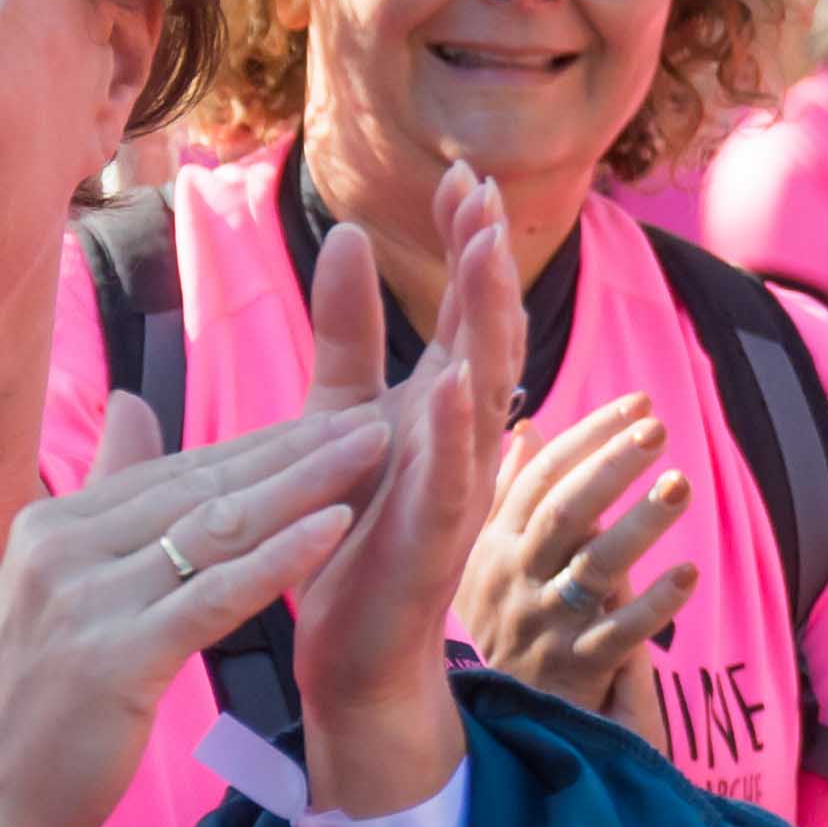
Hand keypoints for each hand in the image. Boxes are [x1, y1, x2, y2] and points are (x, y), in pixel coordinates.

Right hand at [0, 397, 387, 826]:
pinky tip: (336, 526)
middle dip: (294, 449)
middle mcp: (61, 549)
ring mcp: (86, 602)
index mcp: (48, 526)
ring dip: (303, 484)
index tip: (326, 421)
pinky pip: (215, 595)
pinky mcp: (116, 658)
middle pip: (202, 485)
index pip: (173, 471)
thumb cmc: (25, 714)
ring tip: (372, 452)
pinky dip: (280, 557)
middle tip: (374, 417)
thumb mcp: (49, 589)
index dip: (258, 445)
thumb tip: (133, 406)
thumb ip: (101, 501)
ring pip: (216, 527)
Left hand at [286, 162, 518, 812]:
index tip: (461, 174)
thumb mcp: (340, 418)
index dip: (467, 242)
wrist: (351, 652)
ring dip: (484, 325)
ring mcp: (455, 488)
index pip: (462, 308)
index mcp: (439, 407)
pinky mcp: (434, 541)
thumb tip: (346, 234)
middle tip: (482, 192)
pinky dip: (457, 433)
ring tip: (483, 255)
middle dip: (486, 262)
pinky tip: (451, 386)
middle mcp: (462, 439)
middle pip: (488, 336)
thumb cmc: (351, 536)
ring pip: (485, 394)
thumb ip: (347, 334)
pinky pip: (454, 481)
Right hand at [454, 391, 699, 741]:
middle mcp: (515, 580)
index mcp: (493, 545)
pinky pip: (620, 633)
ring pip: (594, 568)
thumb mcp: (490, 558)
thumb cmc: (507, 622)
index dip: (589, 437)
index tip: (638, 404)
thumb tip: (525, 426)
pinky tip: (689, 573)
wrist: (502, 719)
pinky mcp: (577, 668)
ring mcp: (546, 624)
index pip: (540, 478)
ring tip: (680, 485)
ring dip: (639, 524)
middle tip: (657, 429)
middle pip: (564, 514)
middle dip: (610, 466)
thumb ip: (510, 494)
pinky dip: (655, 603)